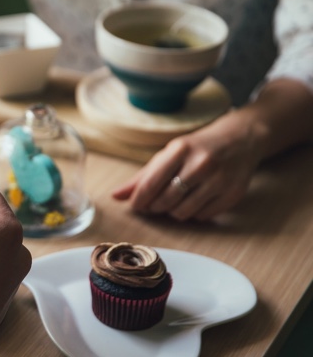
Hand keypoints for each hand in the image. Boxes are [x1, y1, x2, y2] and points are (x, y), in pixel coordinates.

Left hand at [112, 113, 262, 220]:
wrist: (241, 139)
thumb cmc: (197, 148)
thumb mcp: (169, 154)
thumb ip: (142, 176)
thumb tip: (116, 196)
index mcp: (181, 150)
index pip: (151, 183)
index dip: (139, 200)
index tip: (135, 206)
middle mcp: (201, 164)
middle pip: (166, 200)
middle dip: (155, 207)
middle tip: (154, 204)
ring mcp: (220, 180)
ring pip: (184, 212)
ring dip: (173, 212)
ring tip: (174, 202)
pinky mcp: (233, 194)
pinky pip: (203, 216)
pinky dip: (193, 214)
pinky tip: (194, 201)